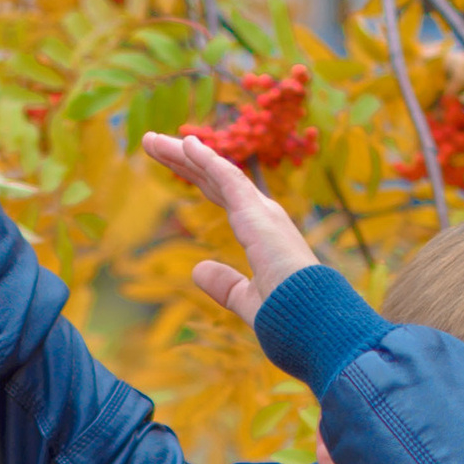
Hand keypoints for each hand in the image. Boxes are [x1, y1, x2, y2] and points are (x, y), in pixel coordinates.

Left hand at [143, 130, 316, 329]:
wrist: (312, 323)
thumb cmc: (288, 316)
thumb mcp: (246, 300)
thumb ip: (224, 284)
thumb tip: (197, 270)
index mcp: (260, 232)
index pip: (221, 194)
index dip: (195, 176)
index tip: (168, 162)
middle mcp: (263, 215)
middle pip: (214, 178)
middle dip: (182, 158)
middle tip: (151, 142)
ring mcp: (263, 213)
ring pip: (217, 173)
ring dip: (185, 153)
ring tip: (153, 140)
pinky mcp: (259, 216)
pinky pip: (229, 179)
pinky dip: (207, 160)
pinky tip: (187, 144)